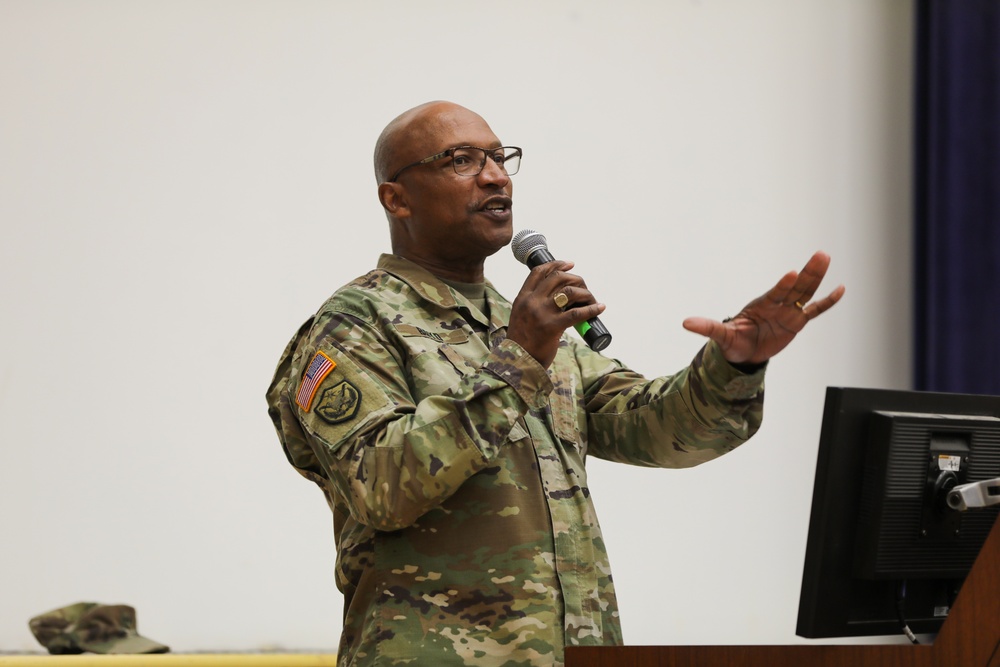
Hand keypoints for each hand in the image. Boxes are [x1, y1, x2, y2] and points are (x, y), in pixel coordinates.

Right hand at [506, 260, 605, 367]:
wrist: (517, 362)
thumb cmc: (522, 341)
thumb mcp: (521, 316)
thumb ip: (534, 304)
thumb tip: (560, 297)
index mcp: (522, 297)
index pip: (539, 272)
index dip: (556, 264)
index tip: (570, 264)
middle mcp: (531, 302)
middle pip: (558, 277)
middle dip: (575, 278)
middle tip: (583, 286)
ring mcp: (542, 313)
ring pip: (570, 292)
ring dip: (585, 293)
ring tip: (591, 299)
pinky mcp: (553, 326)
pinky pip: (576, 313)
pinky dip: (591, 309)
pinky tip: (599, 308)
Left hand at [682, 251, 844, 365]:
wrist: (743, 352)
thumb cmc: (733, 341)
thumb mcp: (721, 336)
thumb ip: (707, 328)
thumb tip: (685, 323)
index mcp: (761, 306)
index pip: (775, 294)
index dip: (783, 286)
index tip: (791, 274)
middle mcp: (777, 305)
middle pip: (796, 288)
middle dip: (808, 273)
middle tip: (820, 254)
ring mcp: (788, 312)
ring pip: (806, 294)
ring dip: (817, 278)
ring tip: (826, 258)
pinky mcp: (796, 322)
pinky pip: (815, 311)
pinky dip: (827, 302)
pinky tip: (840, 289)